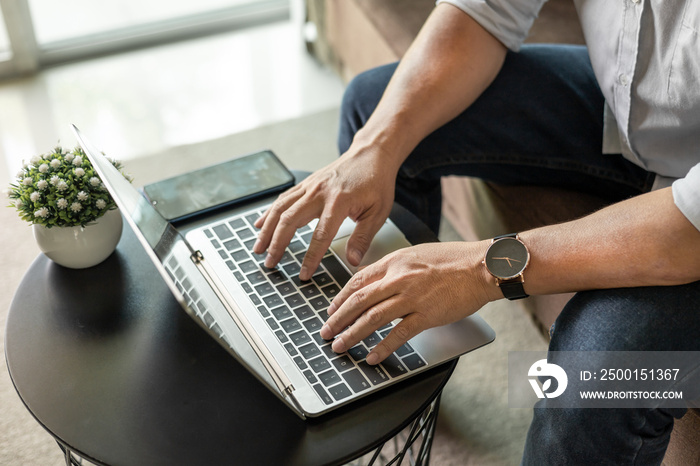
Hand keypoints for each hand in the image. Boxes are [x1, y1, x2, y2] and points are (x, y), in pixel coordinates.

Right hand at [254, 146, 397, 279]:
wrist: (371, 154)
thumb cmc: (376, 182)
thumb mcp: (378, 212)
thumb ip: (364, 237)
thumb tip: (353, 260)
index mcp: (340, 201)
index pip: (321, 235)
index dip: (311, 256)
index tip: (303, 273)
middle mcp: (320, 192)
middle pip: (291, 220)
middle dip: (277, 244)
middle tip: (270, 263)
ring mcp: (310, 186)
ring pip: (281, 208)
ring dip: (267, 230)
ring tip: (258, 248)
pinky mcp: (306, 183)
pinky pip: (283, 199)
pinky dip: (269, 212)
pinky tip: (259, 224)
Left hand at [319, 241, 494, 363]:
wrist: (481, 266)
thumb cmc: (454, 259)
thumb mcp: (417, 254)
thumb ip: (395, 267)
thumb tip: (376, 280)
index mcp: (395, 262)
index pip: (358, 280)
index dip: (340, 298)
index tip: (331, 310)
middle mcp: (398, 279)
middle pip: (358, 301)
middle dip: (338, 319)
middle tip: (326, 332)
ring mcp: (411, 297)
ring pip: (372, 318)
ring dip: (352, 334)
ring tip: (340, 346)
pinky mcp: (426, 315)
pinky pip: (398, 334)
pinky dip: (383, 348)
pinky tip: (372, 357)